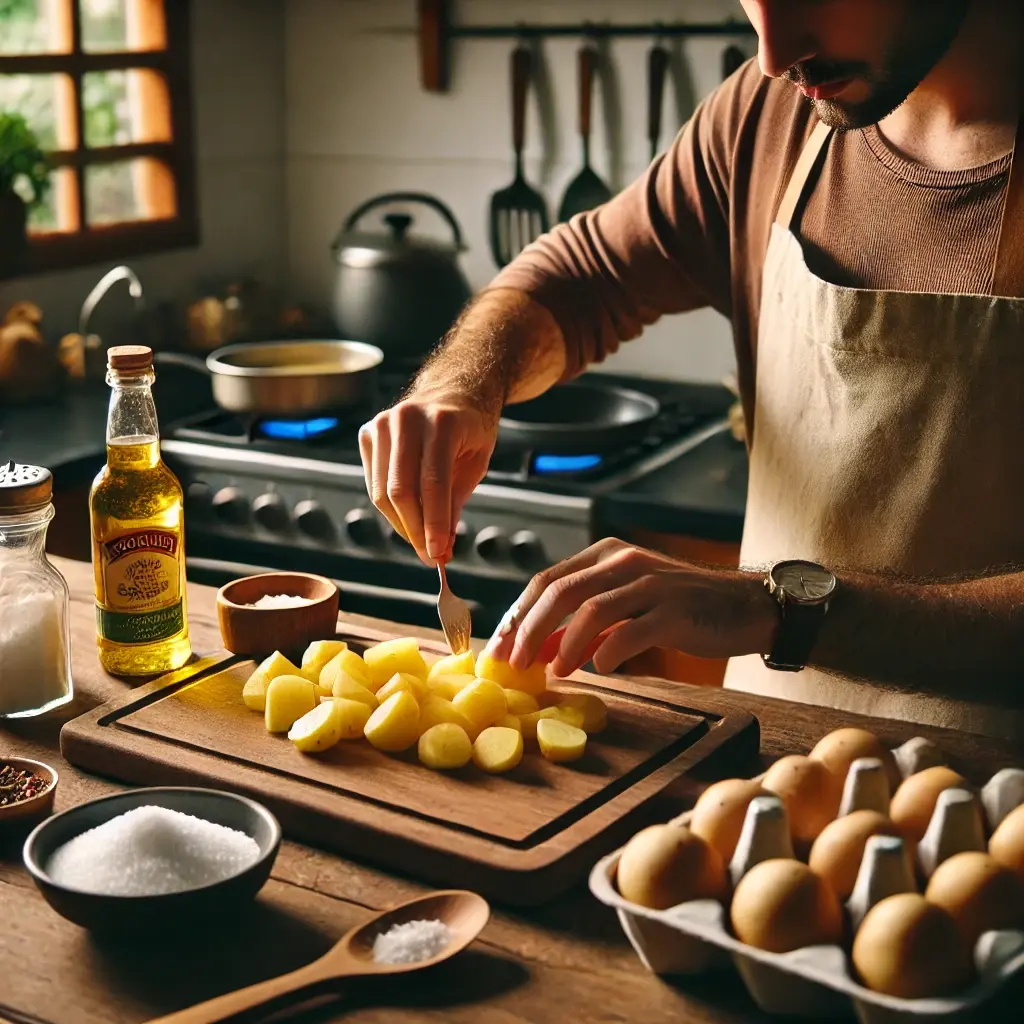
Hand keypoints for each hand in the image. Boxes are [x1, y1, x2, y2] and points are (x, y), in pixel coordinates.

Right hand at [359, 388, 496, 563]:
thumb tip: (440, 547)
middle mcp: (407, 419)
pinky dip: (390, 509)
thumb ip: (455, 502)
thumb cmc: (469, 428)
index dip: (434, 524)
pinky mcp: (368, 432)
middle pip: (400, 490)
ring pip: (382, 492)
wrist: (453, 390)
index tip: (438, 554)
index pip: (433, 484)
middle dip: (415, 530)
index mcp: (442, 422)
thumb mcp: (476, 462)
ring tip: (422, 541)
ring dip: (402, 525)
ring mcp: (382, 423)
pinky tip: (409, 517)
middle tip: (431, 556)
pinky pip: (374, 484)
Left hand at [485, 538, 778, 676]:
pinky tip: (601, 667)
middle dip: (529, 629)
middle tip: (514, 662)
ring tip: (554, 671)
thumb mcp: (627, 605)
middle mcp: (623, 561)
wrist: (744, 606)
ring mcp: (649, 583)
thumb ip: (584, 622)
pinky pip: (630, 630)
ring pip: (590, 608)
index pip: (547, 579)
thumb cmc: (681, 608)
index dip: (519, 614)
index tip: (500, 646)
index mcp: (606, 555)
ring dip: (564, 644)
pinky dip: (608, 652)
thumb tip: (539, 650)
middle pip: (560, 591)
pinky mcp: (673, 610)